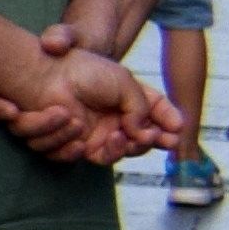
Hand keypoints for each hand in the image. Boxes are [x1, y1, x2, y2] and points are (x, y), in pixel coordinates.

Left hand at [0, 42, 170, 163]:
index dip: (169, 127)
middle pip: (139, 144)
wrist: (50, 74)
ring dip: (123, 148)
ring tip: (123, 135)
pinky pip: (86, 156)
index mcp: (131, 104)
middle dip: (149, 143)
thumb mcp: (125, 83)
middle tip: (155, 138)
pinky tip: (100, 133)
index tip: (178, 131)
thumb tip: (144, 134)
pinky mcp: (73, 143)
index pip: (156, 120)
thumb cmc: (87, 72)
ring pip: (114, 155)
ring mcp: (94, 134)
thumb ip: (140, 109)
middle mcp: (115, 122)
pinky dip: (101, 150)